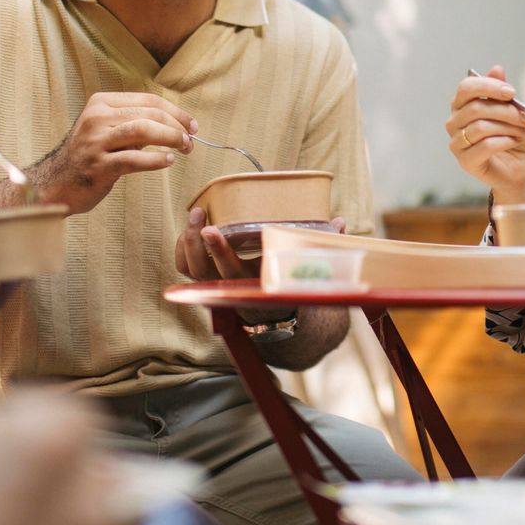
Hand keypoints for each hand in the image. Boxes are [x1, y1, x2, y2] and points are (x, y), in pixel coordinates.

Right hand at [29, 92, 196, 213]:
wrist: (55, 183)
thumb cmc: (89, 156)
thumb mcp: (106, 129)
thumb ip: (134, 122)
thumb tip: (176, 124)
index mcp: (101, 103)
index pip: (148, 100)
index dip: (175, 111)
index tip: (191, 125)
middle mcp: (96, 118)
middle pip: (149, 114)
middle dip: (176, 126)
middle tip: (191, 140)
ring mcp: (95, 142)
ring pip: (143, 130)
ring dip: (170, 138)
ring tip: (185, 148)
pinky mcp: (98, 166)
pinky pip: (134, 159)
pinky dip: (156, 160)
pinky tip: (168, 161)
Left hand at [173, 209, 344, 324]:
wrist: (276, 310)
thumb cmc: (291, 280)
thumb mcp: (307, 266)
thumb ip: (321, 244)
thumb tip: (341, 222)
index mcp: (253, 285)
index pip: (231, 271)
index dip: (219, 251)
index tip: (211, 229)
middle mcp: (230, 288)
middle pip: (201, 270)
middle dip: (197, 242)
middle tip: (200, 214)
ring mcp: (214, 285)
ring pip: (189, 268)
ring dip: (187, 243)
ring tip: (196, 215)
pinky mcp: (206, 279)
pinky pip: (185, 266)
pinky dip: (184, 247)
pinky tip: (191, 228)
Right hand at [446, 66, 524, 200]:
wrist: (515, 170)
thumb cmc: (510, 138)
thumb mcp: (512, 111)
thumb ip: (502, 92)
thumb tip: (497, 69)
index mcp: (461, 106)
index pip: (466, 88)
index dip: (489, 86)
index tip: (512, 92)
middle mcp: (453, 122)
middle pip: (476, 108)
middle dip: (506, 111)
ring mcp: (456, 143)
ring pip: (481, 127)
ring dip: (509, 126)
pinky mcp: (465, 161)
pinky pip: (485, 145)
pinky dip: (506, 141)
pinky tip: (517, 140)